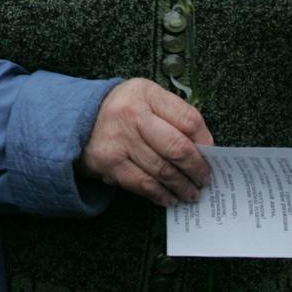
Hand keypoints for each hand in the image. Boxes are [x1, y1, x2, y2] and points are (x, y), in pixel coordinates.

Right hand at [78, 79, 213, 206]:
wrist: (79, 118)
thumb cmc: (123, 109)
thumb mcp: (148, 96)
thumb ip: (175, 114)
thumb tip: (204, 146)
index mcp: (146, 94)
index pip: (188, 119)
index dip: (206, 142)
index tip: (213, 155)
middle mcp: (132, 116)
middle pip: (177, 148)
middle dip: (197, 169)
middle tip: (205, 180)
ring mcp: (119, 141)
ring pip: (162, 170)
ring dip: (182, 186)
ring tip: (192, 193)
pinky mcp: (109, 164)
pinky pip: (142, 184)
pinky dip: (160, 194)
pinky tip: (169, 198)